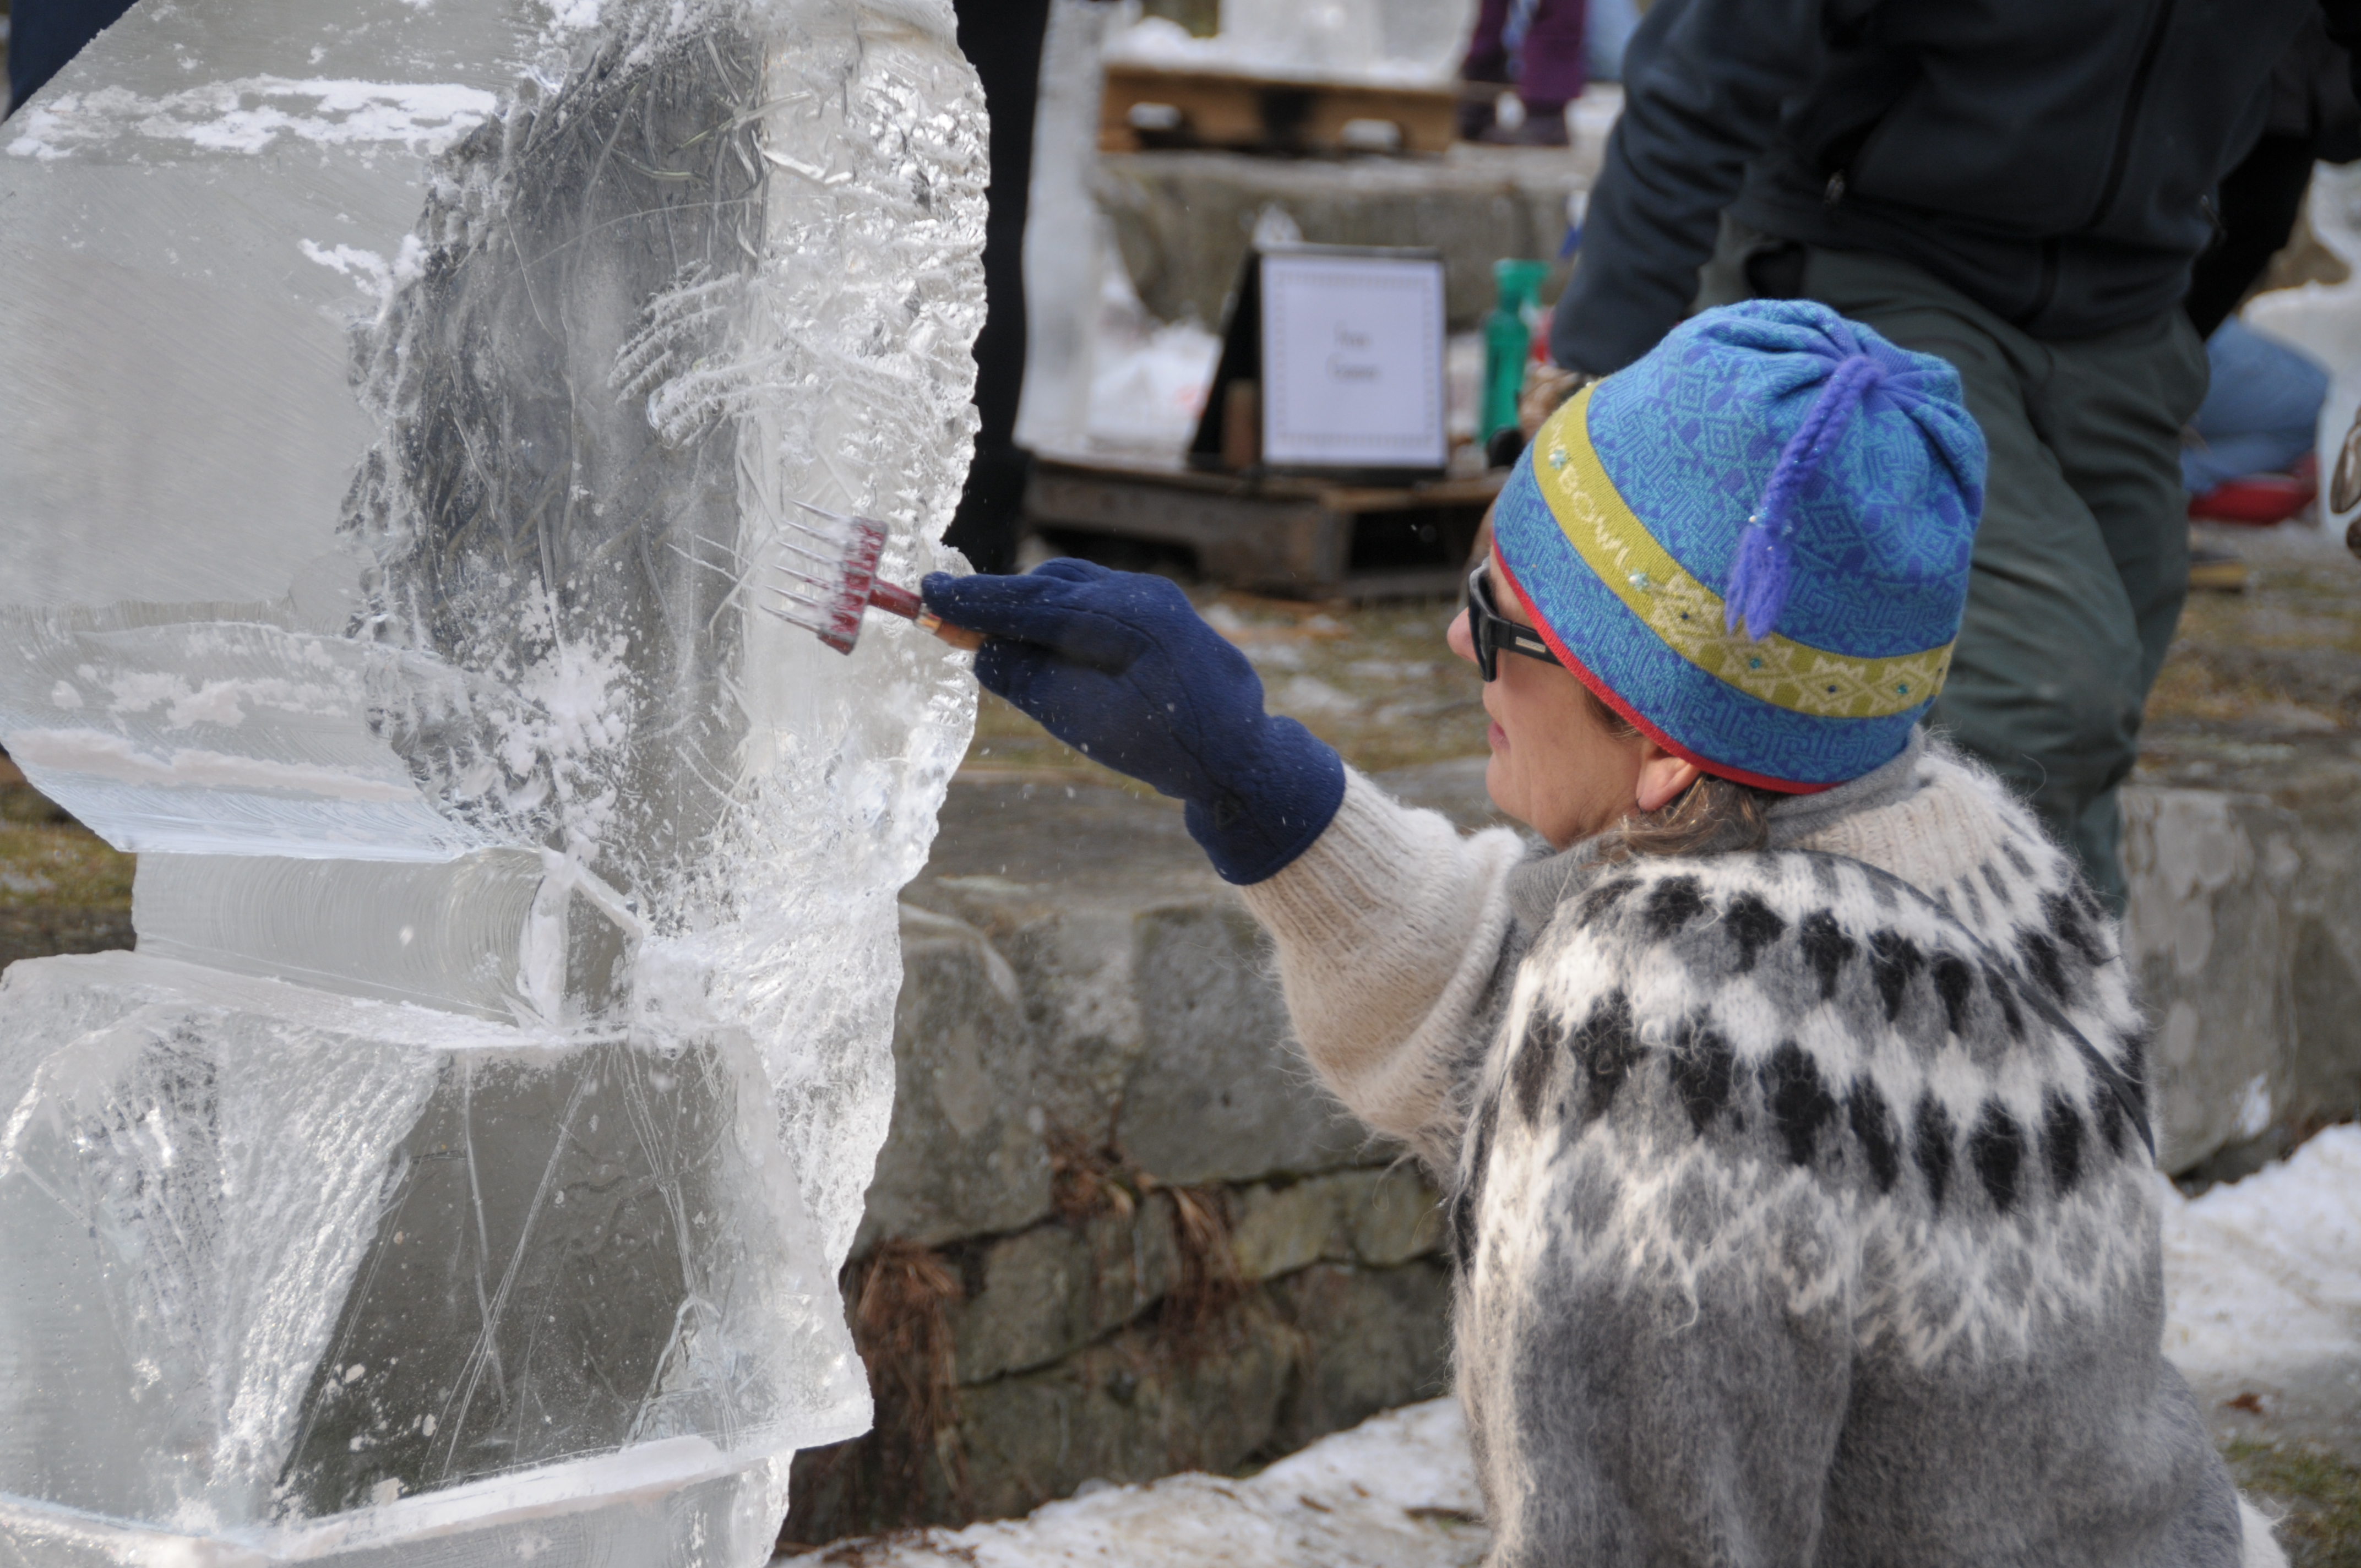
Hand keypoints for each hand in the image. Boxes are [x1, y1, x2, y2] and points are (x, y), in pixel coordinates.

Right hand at [921, 560, 1344, 883]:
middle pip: (1049, 586)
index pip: (1033, 601)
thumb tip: (981, 649)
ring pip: (1072, 588)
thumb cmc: (1166, 746)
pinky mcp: (1158, 612)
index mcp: (1126, 616)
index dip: (976, 600)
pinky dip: (1058, 612)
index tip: (927, 593)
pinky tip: (1036, 634)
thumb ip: (1030, 680)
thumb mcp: (1084, 722)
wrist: (1241, 757)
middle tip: (942, 614)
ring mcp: (1154, 599)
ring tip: (982, 628)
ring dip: (1026, 605)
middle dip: (995, 600)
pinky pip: (1095, 599)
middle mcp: (1141, 594)